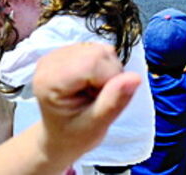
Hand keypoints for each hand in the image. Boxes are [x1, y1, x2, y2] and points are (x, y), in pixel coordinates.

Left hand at [33, 43, 140, 163]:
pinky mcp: (68, 51)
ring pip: (101, 49)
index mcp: (50, 81)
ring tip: (96, 92)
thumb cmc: (75, 135)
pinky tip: (93, 82)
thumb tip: (135, 77)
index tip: (105, 101)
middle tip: (100, 98)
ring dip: (108, 71)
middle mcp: (50, 61)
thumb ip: (113, 101)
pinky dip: (104, 66)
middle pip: (98, 53)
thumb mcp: (95, 126)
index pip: (92, 62)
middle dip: (110, 75)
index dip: (111, 78)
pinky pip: (98, 49)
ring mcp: (58, 53)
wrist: (60, 135)